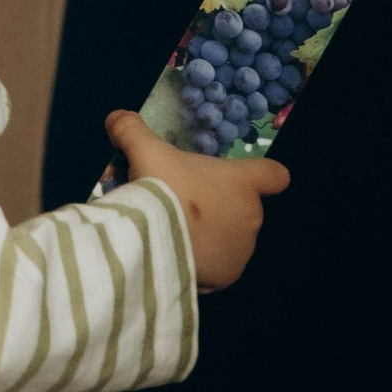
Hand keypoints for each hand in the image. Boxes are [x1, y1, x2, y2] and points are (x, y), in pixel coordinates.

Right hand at [103, 110, 285, 292]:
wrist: (154, 238)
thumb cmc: (162, 187)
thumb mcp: (145, 151)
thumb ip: (132, 130)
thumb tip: (117, 116)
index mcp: (242, 182)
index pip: (274, 175)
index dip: (263, 177)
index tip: (245, 181)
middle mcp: (252, 215)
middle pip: (241, 207)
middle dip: (216, 208)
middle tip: (183, 206)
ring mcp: (243, 249)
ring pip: (229, 239)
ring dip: (210, 237)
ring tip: (176, 233)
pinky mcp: (229, 275)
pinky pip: (218, 267)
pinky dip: (203, 264)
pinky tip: (177, 256)